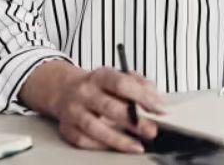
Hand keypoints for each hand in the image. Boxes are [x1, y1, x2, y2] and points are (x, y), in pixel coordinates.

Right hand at [21, 62, 163, 153]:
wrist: (63, 89)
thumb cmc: (98, 86)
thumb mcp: (118, 76)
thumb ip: (139, 84)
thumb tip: (157, 100)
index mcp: (100, 76)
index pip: (122, 84)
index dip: (142, 97)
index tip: (159, 109)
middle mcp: (85, 92)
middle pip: (109, 107)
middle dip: (134, 121)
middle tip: (151, 130)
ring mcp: (74, 110)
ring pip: (94, 127)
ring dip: (118, 139)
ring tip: (137, 146)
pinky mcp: (67, 127)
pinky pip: (83, 140)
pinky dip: (100, 146)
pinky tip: (115, 147)